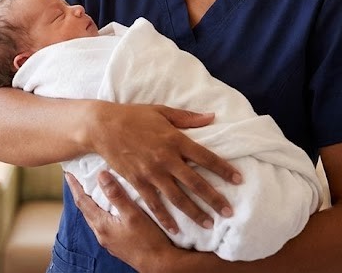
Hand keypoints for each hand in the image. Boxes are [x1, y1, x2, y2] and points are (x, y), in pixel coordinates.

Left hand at [68, 171, 183, 270]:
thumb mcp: (133, 214)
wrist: (159, 264)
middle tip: (78, 180)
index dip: (75, 187)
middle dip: (81, 195)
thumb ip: (117, 195)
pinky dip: (102, 213)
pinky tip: (110, 211)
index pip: (82, 202)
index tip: (68, 174)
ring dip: (91, 205)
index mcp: (102, 225)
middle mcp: (101, 234)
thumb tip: (101, 175)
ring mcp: (109, 241)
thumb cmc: (148, 240)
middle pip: (86, 210)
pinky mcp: (117, 245)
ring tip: (92, 192)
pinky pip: (104, 225)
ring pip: (95, 219)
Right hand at [87, 102, 241, 232]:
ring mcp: (151, 173)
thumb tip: (211, 117)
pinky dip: (165, 218)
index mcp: (175, 140)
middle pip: (195, 183)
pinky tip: (176, 229)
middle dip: (214, 199)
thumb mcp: (162, 111)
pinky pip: (154, 204)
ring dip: (194, 212)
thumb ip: (188, 118)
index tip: (238, 179)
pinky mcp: (137, 182)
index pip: (205, 157)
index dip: (223, 169)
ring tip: (208, 224)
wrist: (102, 127)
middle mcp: (166, 159)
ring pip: (177, 198)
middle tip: (228, 212)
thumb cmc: (133, 116)